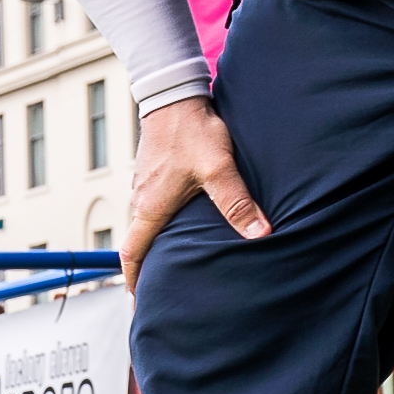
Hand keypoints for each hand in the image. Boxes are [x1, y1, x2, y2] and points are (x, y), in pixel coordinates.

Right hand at [121, 98, 270, 288]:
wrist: (174, 95)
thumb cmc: (193, 131)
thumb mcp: (219, 168)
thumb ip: (238, 203)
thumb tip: (261, 234)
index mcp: (151, 207)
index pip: (132, 253)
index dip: (133, 279)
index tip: (137, 299)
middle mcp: (142, 199)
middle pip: (138, 242)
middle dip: (147, 267)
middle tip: (160, 288)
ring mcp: (144, 186)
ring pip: (146, 223)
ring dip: (156, 243)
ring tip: (174, 259)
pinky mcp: (153, 173)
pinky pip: (153, 206)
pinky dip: (161, 222)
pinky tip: (181, 222)